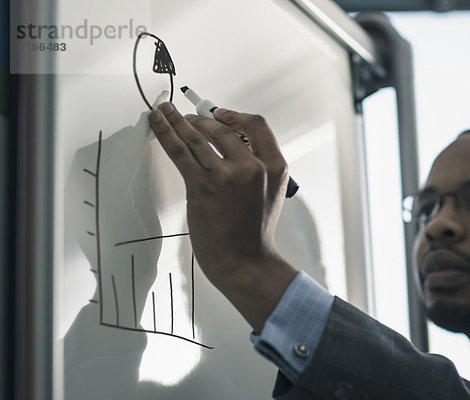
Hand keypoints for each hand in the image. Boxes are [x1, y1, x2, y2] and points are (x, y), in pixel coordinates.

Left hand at [148, 102, 296, 330]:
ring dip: (178, 120)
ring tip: (164, 111)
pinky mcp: (203, 184)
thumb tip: (233, 146)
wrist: (244, 261)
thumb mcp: (272, 194)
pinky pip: (180, 150)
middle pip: (222, 128)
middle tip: (186, 118)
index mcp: (274, 167)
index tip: (219, 112)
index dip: (235, 115)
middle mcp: (253, 166)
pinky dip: (165, 132)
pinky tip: (156, 121)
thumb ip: (260, 168)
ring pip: (198, 136)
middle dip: (200, 119)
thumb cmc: (253, 232)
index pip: (257, 125)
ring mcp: (227, 174)